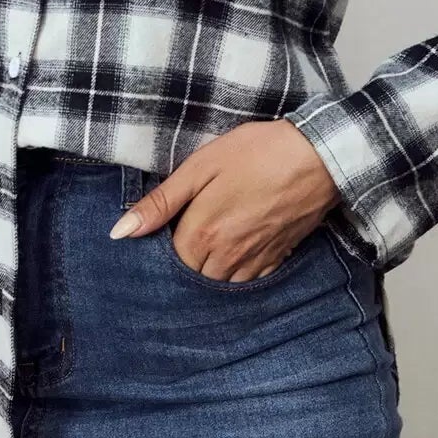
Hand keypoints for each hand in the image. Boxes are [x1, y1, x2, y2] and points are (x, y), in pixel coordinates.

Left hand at [109, 117, 341, 280]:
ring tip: (212, 242)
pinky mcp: (277, 259)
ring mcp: (254, 261)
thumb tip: (120, 233)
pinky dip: (238, 273)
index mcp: (201, 234)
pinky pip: (249, 282)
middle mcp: (226, 257)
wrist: (317, 156)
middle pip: (193, 277)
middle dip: (186, 262)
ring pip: (220, 284)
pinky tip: (237, 251)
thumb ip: (161, 202)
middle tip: (191, 231)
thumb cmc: (256, 153)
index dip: (163, 246)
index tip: (168, 228)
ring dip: (210, 271)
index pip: (169, 261)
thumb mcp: (201, 166)